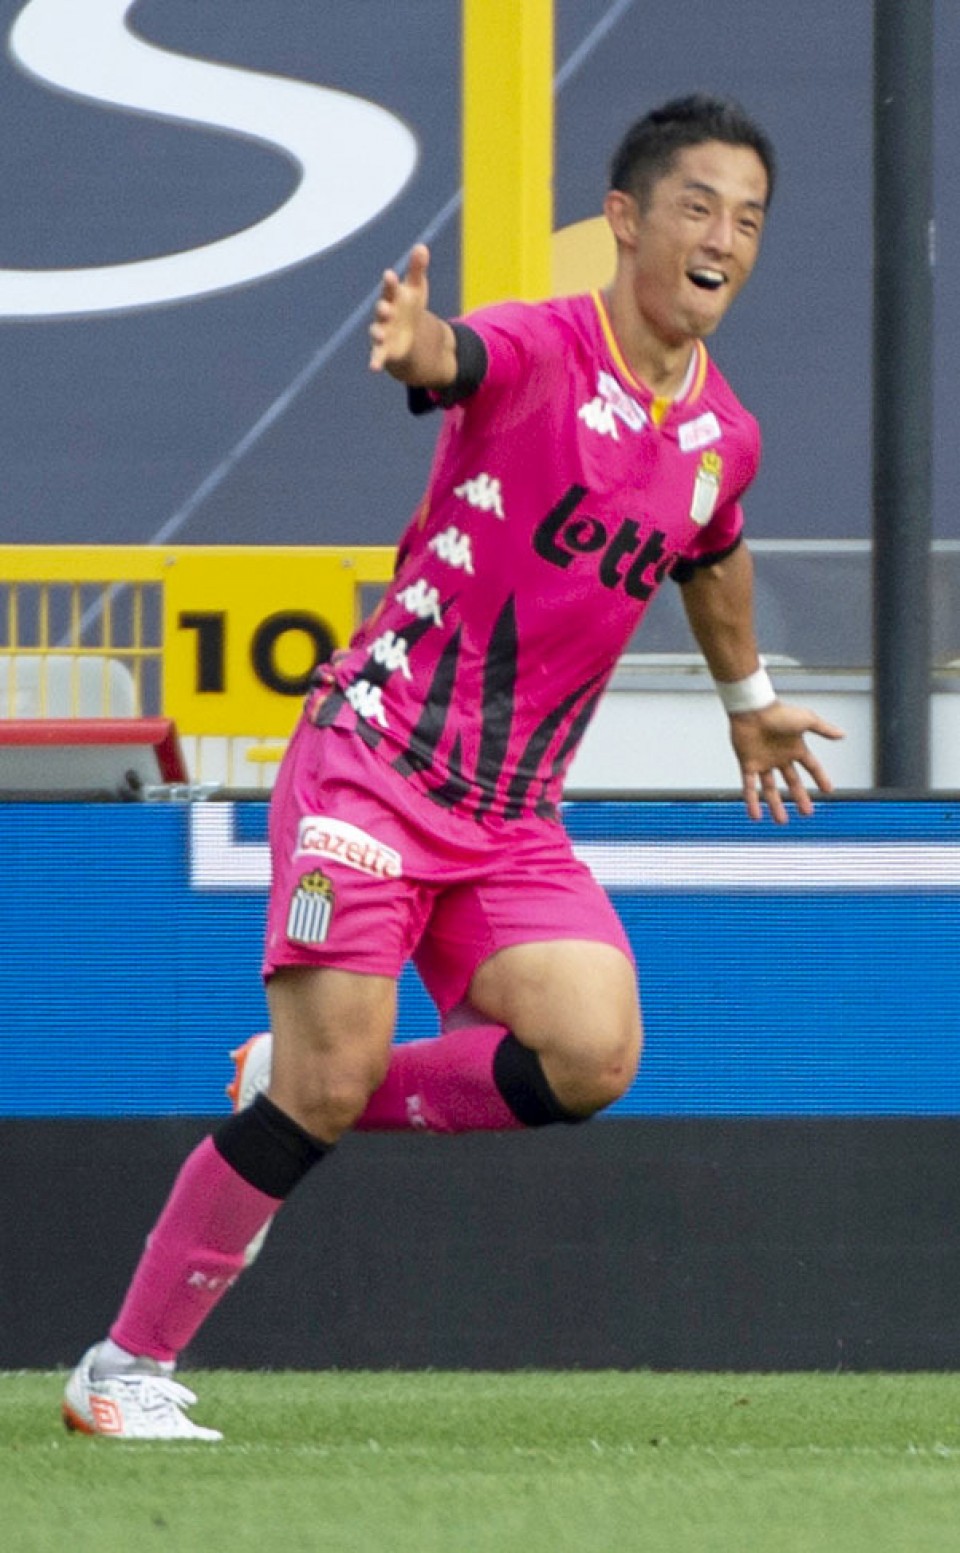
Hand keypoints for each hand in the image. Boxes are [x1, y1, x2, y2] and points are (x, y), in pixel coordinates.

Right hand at [369, 243, 430, 372]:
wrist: (408, 336)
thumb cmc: (410, 308)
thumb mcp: (416, 289)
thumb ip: (417, 270)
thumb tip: (422, 247)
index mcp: (392, 298)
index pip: (390, 289)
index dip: (390, 283)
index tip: (390, 275)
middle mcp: (384, 315)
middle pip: (381, 310)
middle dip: (382, 308)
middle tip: (385, 307)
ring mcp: (383, 332)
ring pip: (377, 332)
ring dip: (377, 333)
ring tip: (379, 334)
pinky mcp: (384, 351)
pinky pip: (377, 356)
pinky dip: (375, 361)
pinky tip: (373, 368)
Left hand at [729, 700, 843, 823]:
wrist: (753, 709)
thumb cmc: (779, 712)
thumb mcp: (807, 720)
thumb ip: (824, 729)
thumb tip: (843, 735)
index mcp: (795, 748)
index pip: (812, 767)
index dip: (821, 778)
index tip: (828, 791)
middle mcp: (780, 757)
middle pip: (792, 782)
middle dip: (800, 798)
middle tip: (807, 813)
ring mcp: (764, 762)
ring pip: (770, 789)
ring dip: (776, 805)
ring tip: (782, 821)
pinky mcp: (748, 764)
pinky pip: (750, 786)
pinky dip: (752, 801)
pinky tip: (756, 816)